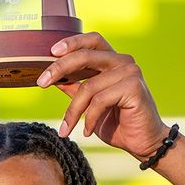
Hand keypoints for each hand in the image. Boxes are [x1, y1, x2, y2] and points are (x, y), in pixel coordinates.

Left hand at [37, 32, 166, 158]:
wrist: (143, 143)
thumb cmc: (117, 123)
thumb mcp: (89, 104)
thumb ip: (75, 88)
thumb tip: (54, 78)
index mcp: (113, 61)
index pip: (91, 40)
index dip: (71, 42)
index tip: (51, 51)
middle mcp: (123, 62)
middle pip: (85, 55)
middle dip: (59, 68)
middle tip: (41, 83)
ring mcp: (130, 72)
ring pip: (88, 86)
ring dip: (73, 111)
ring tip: (67, 128)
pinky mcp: (134, 87)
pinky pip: (100, 100)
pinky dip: (89, 118)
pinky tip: (88, 131)